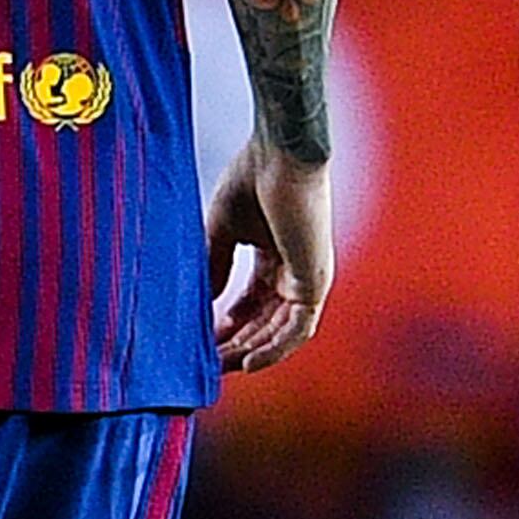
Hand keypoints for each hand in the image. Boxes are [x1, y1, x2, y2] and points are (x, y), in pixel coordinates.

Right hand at [204, 137, 331, 371]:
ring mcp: (308, 278)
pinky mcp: (316, 281)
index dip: (229, 324)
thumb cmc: (254, 176)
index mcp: (276, 256)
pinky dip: (274, 348)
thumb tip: (204, 301)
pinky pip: (298, 329)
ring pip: (281, 332)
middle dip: (236, 344)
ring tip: (221, 366)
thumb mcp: (223, 228)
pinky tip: (248, 362)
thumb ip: (215, 264)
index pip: (253, 303)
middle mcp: (295, 271)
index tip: (203, 338)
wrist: (280, 152)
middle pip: (266, 322)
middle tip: (208, 361)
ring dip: (251, 351)